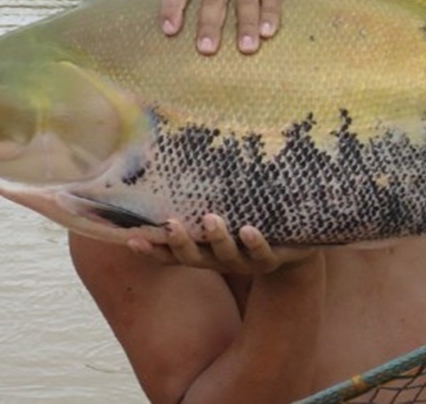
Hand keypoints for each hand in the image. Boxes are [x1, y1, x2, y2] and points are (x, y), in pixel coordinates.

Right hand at [125, 214, 315, 273]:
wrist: (293, 252)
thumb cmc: (246, 224)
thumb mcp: (224, 213)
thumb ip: (200, 199)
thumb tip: (166, 164)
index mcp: (204, 252)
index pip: (172, 255)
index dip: (152, 251)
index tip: (132, 239)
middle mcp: (220, 261)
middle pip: (196, 258)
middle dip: (182, 243)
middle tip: (171, 225)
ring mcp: (246, 261)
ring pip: (228, 255)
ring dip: (218, 239)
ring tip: (211, 219)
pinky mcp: (273, 258)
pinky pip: (263, 252)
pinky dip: (255, 242)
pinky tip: (248, 230)